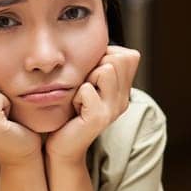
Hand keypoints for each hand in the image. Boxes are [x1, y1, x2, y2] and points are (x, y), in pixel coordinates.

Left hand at [44, 46, 139, 163]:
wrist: (62, 146)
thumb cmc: (70, 110)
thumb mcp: (87, 82)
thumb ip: (98, 65)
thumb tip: (102, 44)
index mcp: (123, 90)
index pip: (129, 55)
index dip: (105, 57)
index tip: (92, 78)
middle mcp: (124, 99)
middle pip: (118, 59)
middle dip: (95, 67)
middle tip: (84, 88)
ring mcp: (113, 109)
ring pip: (106, 70)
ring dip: (86, 79)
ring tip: (80, 97)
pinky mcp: (99, 118)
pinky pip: (87, 89)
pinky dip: (75, 95)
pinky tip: (74, 108)